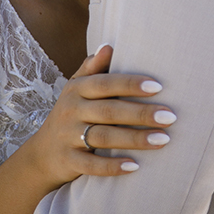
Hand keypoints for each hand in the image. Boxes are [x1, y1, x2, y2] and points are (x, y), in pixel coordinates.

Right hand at [22, 45, 174, 185]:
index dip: (130, 84)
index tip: (158, 87)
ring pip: (104, 137)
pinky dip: (113, 166)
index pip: (105, 83)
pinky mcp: (69, 160)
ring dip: (135, 139)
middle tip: (170, 116)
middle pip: (109, 110)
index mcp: (76, 89)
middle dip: (140, 113)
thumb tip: (109, 46)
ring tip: (164, 140)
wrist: (43, 153)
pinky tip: (135, 167)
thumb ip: (92, 68)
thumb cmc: (70, 114)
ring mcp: (68, 136)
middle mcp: (71, 110)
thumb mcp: (75, 88)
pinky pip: (92, 165)